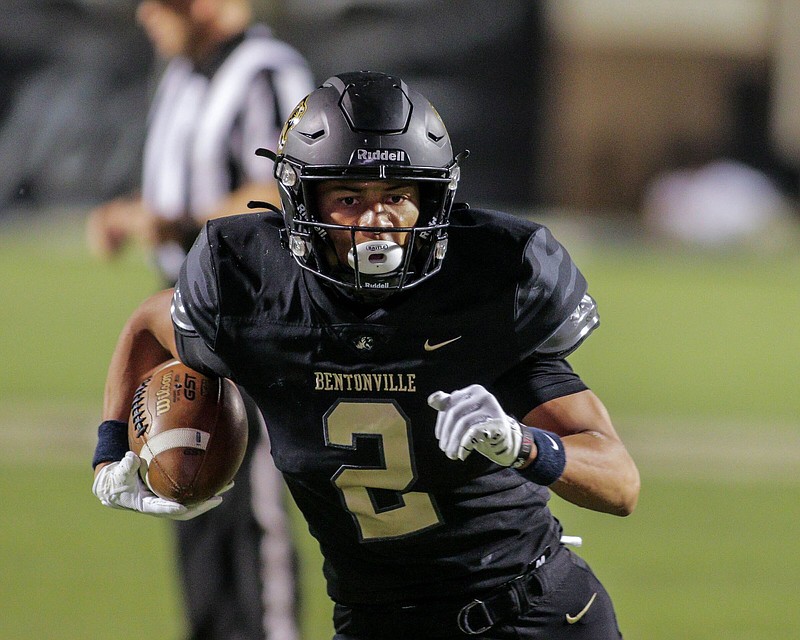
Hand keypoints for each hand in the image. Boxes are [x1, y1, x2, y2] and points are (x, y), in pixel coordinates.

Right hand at [92, 452, 222, 520]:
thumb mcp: (118, 473)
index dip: (171, 509)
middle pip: (185, 510)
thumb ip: (125, 466)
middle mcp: (161, 505)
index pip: (160, 508)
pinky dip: (205, 487)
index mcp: (146, 504)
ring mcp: (169, 501)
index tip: (182, 508)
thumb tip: (131, 457)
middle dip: (201, 505)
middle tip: (217, 498)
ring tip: (227, 485)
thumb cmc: (117, 479)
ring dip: (210, 495)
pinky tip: (220, 477)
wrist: (117, 486)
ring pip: (193, 502)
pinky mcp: (174, 495)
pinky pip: (192, 493)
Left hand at [428, 384, 521, 465]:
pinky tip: (462, 454)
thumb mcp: (464, 416)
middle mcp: (483, 395)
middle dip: (446, 433)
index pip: (450, 403)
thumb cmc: (480, 427)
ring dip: (454, 442)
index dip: (441, 422)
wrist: (506, 441)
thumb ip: (448, 407)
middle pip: (455, 413)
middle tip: (444, 449)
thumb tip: (431, 399)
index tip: (439, 437)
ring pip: (464, 423)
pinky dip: (464, 445)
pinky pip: (474, 432)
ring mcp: (492, 408)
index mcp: (473, 391)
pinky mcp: (498, 423)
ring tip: (451, 454)